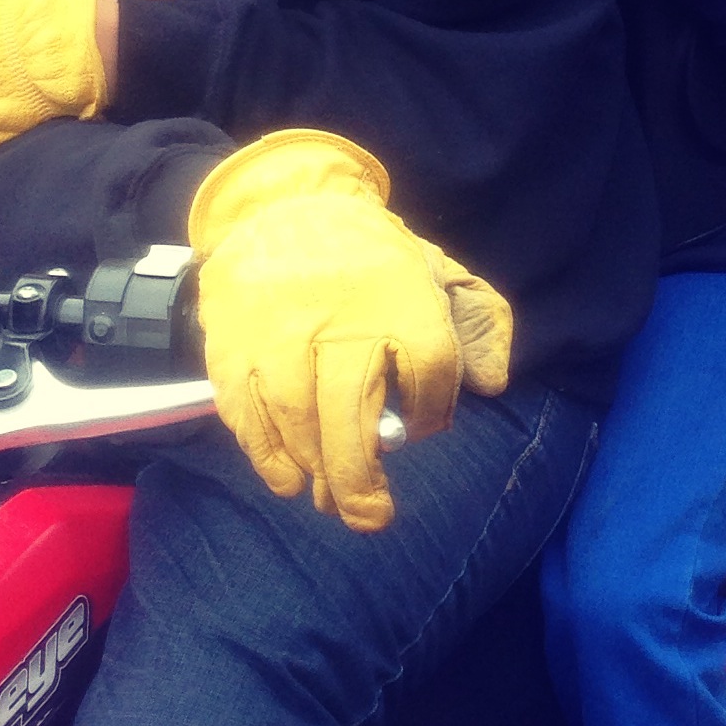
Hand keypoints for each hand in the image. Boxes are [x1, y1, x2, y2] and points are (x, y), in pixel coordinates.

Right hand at [189, 132, 512, 531]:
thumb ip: (479, 322)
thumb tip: (493, 383)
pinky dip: (266, 454)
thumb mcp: (437, 271)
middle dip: (361, 476)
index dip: (433, 409)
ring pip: (297, 418)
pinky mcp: (232, 347)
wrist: (281, 208)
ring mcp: (278, 334)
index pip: (430, 367)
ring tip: (330, 498)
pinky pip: (247, 413)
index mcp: (399, 295)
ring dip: (315, 470)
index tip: (424, 425)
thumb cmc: (369, 259)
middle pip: (351, 410)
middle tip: (371, 517)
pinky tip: (287, 478)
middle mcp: (337, 318)